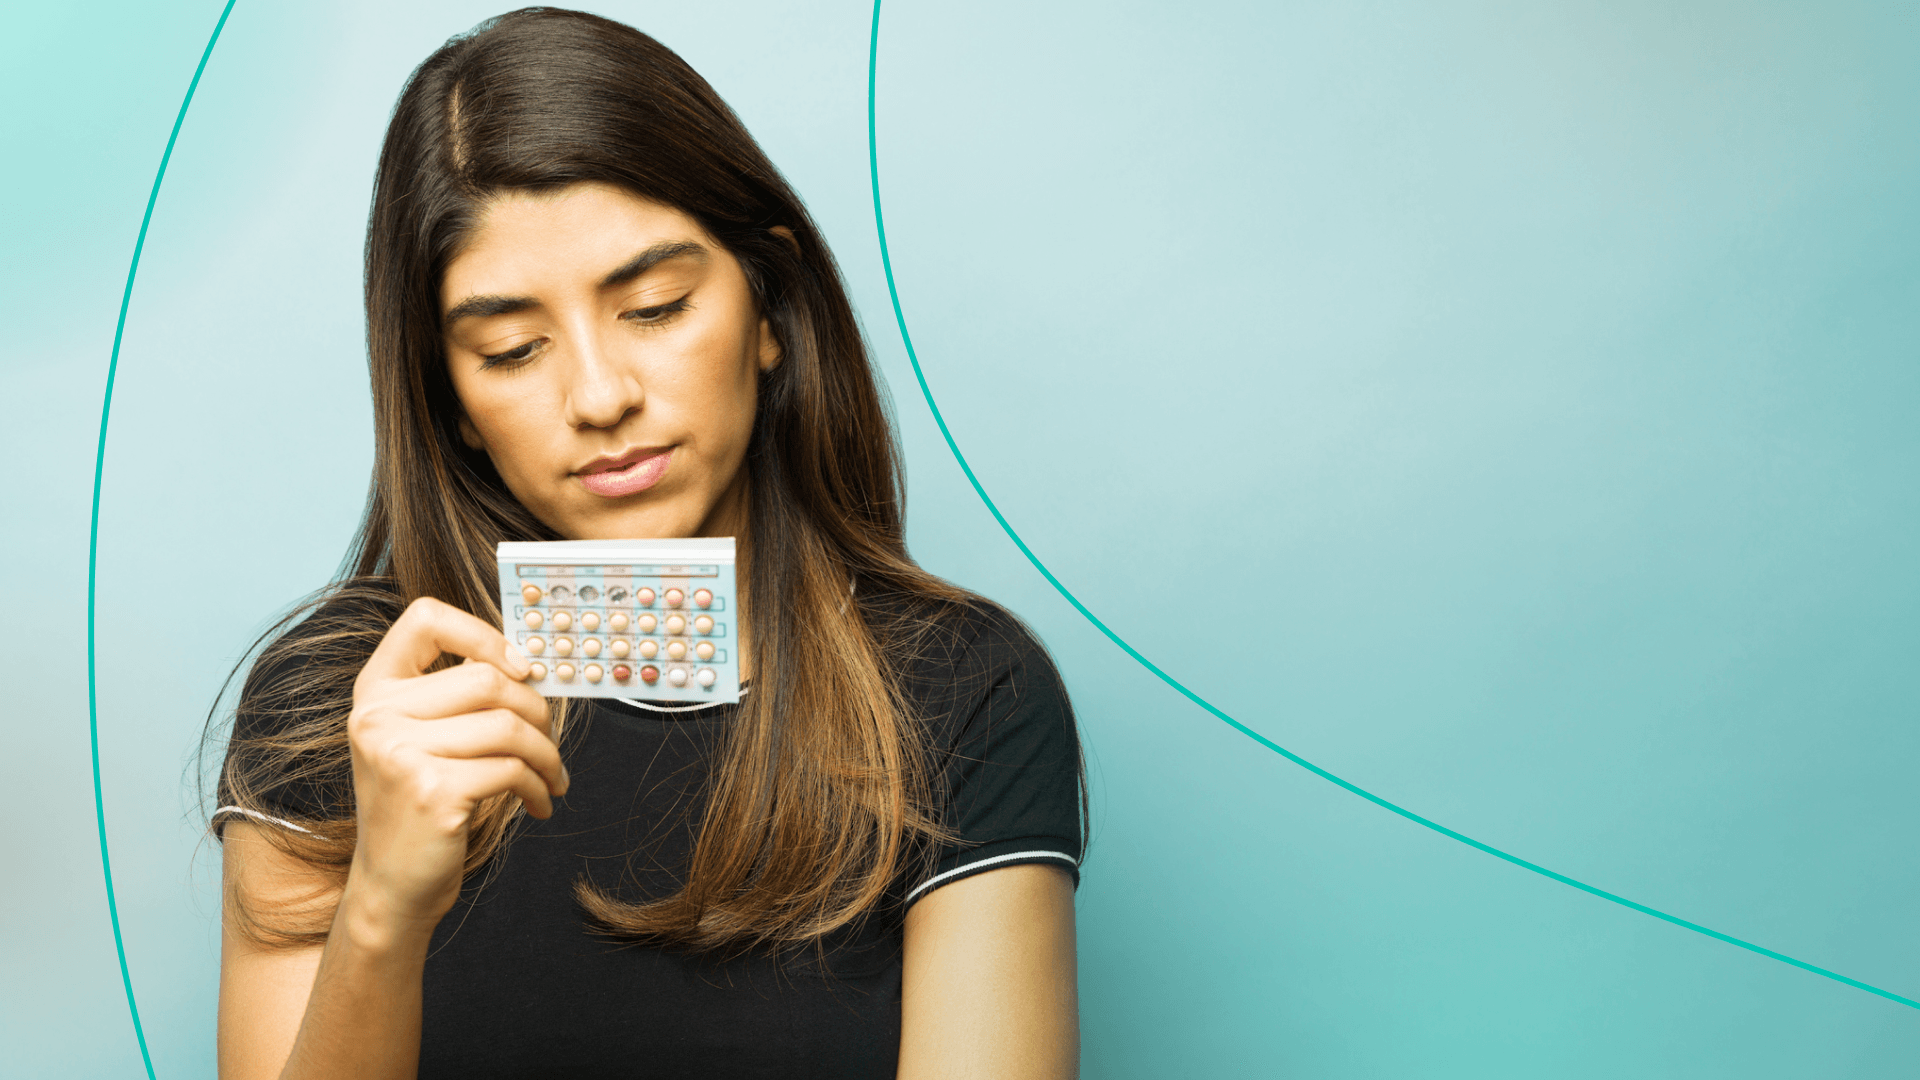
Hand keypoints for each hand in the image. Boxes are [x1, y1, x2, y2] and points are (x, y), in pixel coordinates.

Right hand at [343, 596, 566, 935]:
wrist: (392, 886)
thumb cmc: (421, 806)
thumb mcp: (422, 740)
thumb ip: (456, 697)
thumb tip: (531, 664)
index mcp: (375, 691)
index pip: (424, 618)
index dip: (483, 632)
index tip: (520, 667)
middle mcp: (377, 715)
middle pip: (488, 679)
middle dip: (537, 711)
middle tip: (549, 742)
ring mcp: (399, 753)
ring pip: (508, 726)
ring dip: (547, 755)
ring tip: (553, 777)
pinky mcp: (431, 791)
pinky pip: (512, 769)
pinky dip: (539, 786)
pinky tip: (540, 803)